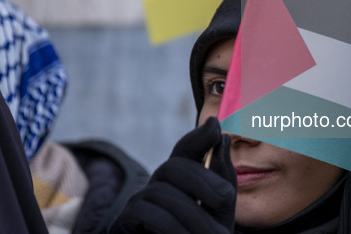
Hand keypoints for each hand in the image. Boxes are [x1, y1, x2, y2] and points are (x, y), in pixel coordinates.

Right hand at [110, 117, 235, 232]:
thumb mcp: (218, 211)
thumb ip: (221, 176)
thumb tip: (221, 135)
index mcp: (182, 180)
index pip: (185, 150)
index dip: (197, 137)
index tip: (214, 127)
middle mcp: (159, 185)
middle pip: (174, 165)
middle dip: (202, 178)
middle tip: (226, 198)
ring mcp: (140, 202)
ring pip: (163, 191)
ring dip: (194, 214)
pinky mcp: (124, 222)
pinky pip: (146, 212)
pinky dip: (171, 226)